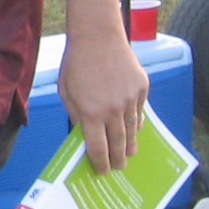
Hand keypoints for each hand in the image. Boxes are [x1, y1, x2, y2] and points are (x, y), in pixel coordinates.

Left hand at [57, 27, 150, 174]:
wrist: (98, 36)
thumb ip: (76, 116)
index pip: (98, 148)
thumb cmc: (76, 64)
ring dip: (130, 145)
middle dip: (118, 160)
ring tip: (128, 154)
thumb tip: (86, 135)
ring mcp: (130, 100)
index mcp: (90, 113)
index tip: (103, 171)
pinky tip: (134, 129)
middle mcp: (113, 110)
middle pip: (118, 144)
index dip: (101, 163)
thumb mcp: (66, 92)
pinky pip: (140, 112)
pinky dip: (136, 122)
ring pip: (133, 131)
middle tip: (119, 168)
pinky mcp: (142, 88)